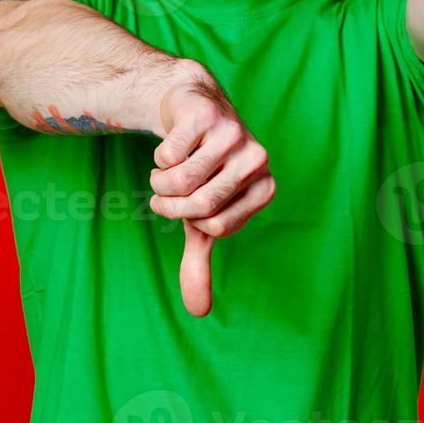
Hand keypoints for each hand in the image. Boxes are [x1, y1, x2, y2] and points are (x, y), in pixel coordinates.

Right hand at [148, 73, 275, 316]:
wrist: (192, 110)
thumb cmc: (201, 171)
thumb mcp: (200, 218)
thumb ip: (201, 263)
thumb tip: (198, 312)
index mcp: (265, 188)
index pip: (215, 227)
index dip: (188, 220)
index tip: (187, 206)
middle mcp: (258, 160)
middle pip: (198, 205)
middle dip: (169, 204)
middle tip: (164, 194)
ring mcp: (235, 134)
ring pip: (180, 180)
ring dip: (159, 181)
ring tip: (165, 172)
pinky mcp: (208, 115)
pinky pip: (168, 153)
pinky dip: (159, 156)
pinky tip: (172, 144)